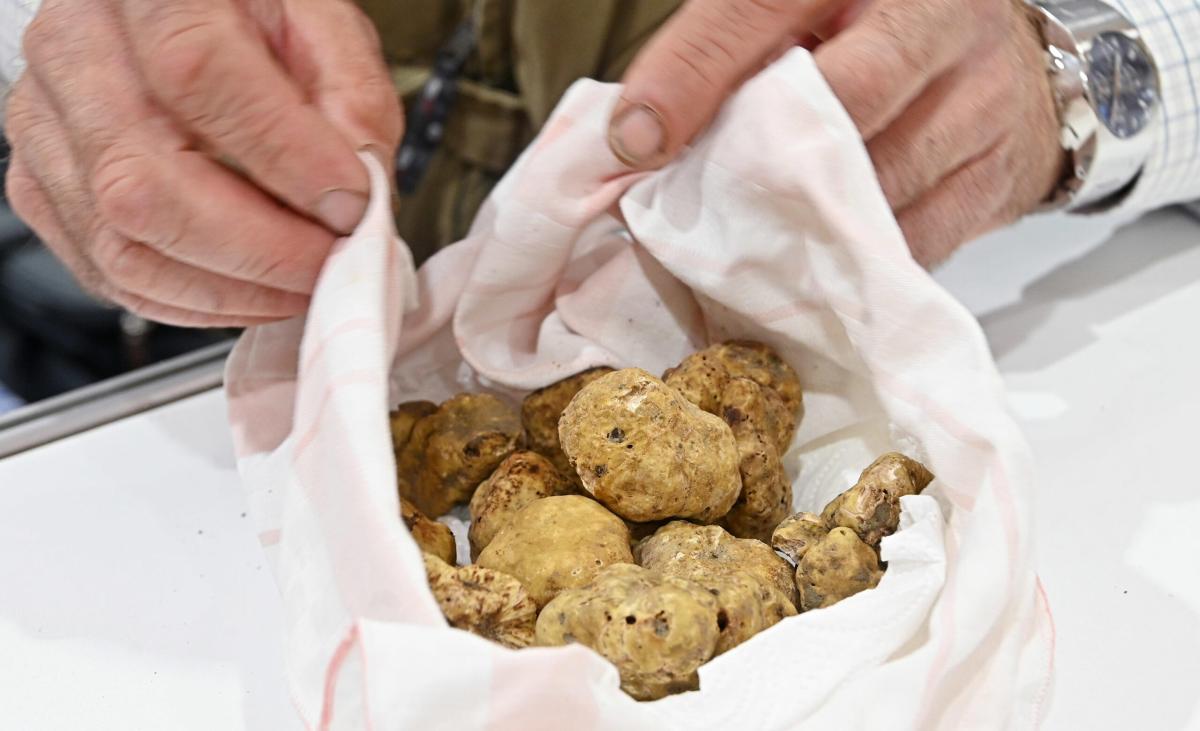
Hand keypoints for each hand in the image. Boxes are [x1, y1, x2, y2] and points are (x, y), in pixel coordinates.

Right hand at [4, 0, 401, 325]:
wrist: (169, 12)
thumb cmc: (245, 11)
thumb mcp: (318, 20)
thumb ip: (350, 93)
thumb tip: (361, 185)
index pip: (198, 73)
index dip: (286, 157)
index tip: (351, 204)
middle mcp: (75, 52)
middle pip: (143, 182)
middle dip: (261, 250)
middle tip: (331, 264)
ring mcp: (47, 126)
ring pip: (121, 243)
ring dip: (231, 290)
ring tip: (301, 287)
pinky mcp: (40, 187)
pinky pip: (108, 272)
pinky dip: (191, 301)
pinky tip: (248, 291)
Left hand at [608, 0, 1064, 265]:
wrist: (1003, 66)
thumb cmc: (870, 37)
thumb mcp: (796, 18)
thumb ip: (722, 58)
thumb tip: (632, 141)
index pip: (758, 8)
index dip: (690, 76)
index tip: (633, 142)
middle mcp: (936, 18)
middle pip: (837, 101)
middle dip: (755, 166)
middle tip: (693, 214)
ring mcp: (981, 98)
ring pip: (873, 183)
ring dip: (795, 229)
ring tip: (738, 252)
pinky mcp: (1000, 177)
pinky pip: (911, 242)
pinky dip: (847, 267)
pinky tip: (806, 273)